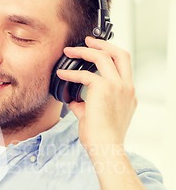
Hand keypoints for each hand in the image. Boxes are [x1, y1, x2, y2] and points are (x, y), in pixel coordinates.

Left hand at [56, 36, 136, 154]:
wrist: (106, 148)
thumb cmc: (102, 138)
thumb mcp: (96, 117)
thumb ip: (86, 105)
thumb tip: (73, 100)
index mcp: (128, 94)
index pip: (124, 67)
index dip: (110, 56)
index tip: (97, 52)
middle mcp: (127, 87)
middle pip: (121, 54)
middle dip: (103, 44)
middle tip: (88, 41)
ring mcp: (118, 86)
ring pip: (104, 56)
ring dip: (85, 51)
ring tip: (70, 51)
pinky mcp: (104, 88)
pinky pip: (85, 75)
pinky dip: (71, 74)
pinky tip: (61, 75)